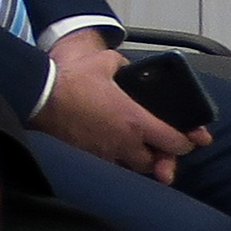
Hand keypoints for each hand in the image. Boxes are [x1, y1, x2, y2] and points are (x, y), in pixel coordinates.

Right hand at [30, 32, 196, 184]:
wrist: (40, 97)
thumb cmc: (73, 80)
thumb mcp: (107, 63)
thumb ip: (127, 68)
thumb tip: (129, 69)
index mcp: (137, 121)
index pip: (176, 144)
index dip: (187, 142)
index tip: (190, 139)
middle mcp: (125, 143)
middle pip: (156, 163)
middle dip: (162, 157)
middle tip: (162, 149)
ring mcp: (105, 153)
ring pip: (134, 168)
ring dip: (141, 161)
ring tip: (139, 151)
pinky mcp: (88, 157)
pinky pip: (111, 167)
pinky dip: (118, 162)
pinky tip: (115, 152)